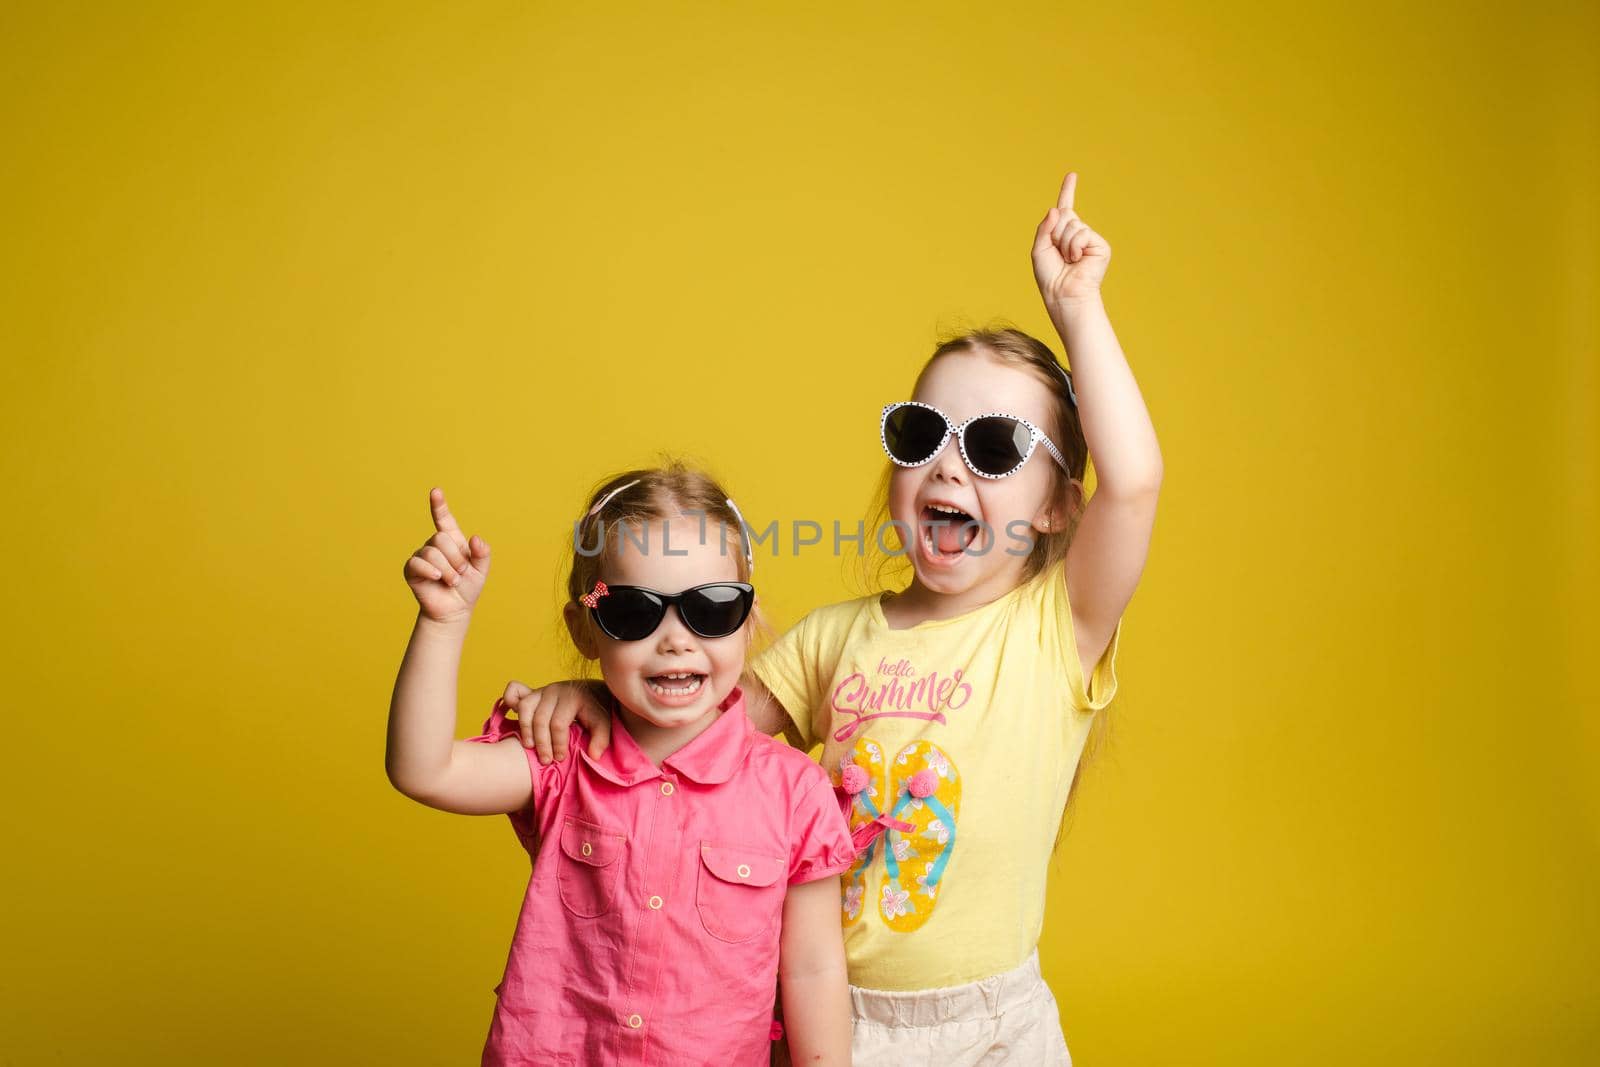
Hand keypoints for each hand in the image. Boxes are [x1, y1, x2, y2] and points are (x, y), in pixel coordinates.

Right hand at [402, 487, 490, 622]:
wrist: (454, 610)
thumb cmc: (467, 588)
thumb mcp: (481, 570)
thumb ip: (483, 553)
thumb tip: (476, 538)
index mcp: (452, 541)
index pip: (444, 519)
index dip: (439, 505)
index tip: (435, 491)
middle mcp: (435, 545)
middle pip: (441, 538)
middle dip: (455, 558)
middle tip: (460, 573)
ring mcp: (421, 556)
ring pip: (432, 552)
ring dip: (447, 569)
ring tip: (451, 581)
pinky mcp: (411, 569)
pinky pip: (417, 563)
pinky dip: (430, 571)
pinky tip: (437, 578)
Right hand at [497, 678, 613, 763]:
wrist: (592, 691)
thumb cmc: (596, 710)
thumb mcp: (604, 723)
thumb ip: (601, 739)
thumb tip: (593, 755)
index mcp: (572, 697)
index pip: (559, 723)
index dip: (558, 743)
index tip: (561, 758)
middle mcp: (555, 691)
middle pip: (540, 718)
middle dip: (542, 742)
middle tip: (546, 760)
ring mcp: (542, 690)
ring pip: (526, 708)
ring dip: (525, 729)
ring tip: (529, 747)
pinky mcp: (533, 693)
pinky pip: (515, 692)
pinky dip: (510, 703)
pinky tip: (513, 720)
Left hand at [1031, 171, 1111, 309]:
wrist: (1063, 294)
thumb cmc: (1050, 277)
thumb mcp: (1039, 249)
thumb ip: (1044, 227)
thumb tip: (1057, 209)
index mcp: (1062, 233)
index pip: (1066, 208)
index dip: (1068, 191)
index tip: (1072, 175)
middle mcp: (1078, 234)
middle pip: (1065, 215)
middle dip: (1056, 233)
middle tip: (1059, 254)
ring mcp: (1090, 239)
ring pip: (1073, 225)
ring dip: (1064, 243)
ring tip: (1068, 260)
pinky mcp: (1100, 245)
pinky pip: (1083, 233)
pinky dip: (1074, 246)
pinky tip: (1076, 260)